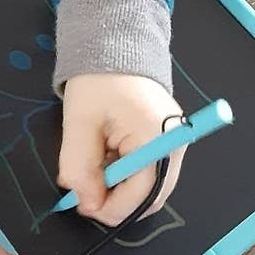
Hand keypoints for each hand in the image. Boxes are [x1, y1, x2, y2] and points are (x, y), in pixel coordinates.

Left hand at [59, 74, 185, 225]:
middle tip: (85, 190)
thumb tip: (86, 203)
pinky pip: (149, 172)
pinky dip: (125, 175)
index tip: (82, 205)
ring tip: (94, 164)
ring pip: (149, 187)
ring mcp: (175, 142)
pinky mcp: (168, 140)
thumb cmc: (98, 80)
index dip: (111, 208)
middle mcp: (175, 142)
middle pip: (151, 195)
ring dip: (119, 187)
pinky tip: (106, 157)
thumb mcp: (79, 123)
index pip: (142, 193)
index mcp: (158, 135)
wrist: (114, 46)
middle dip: (116, 200)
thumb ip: (80, 167)